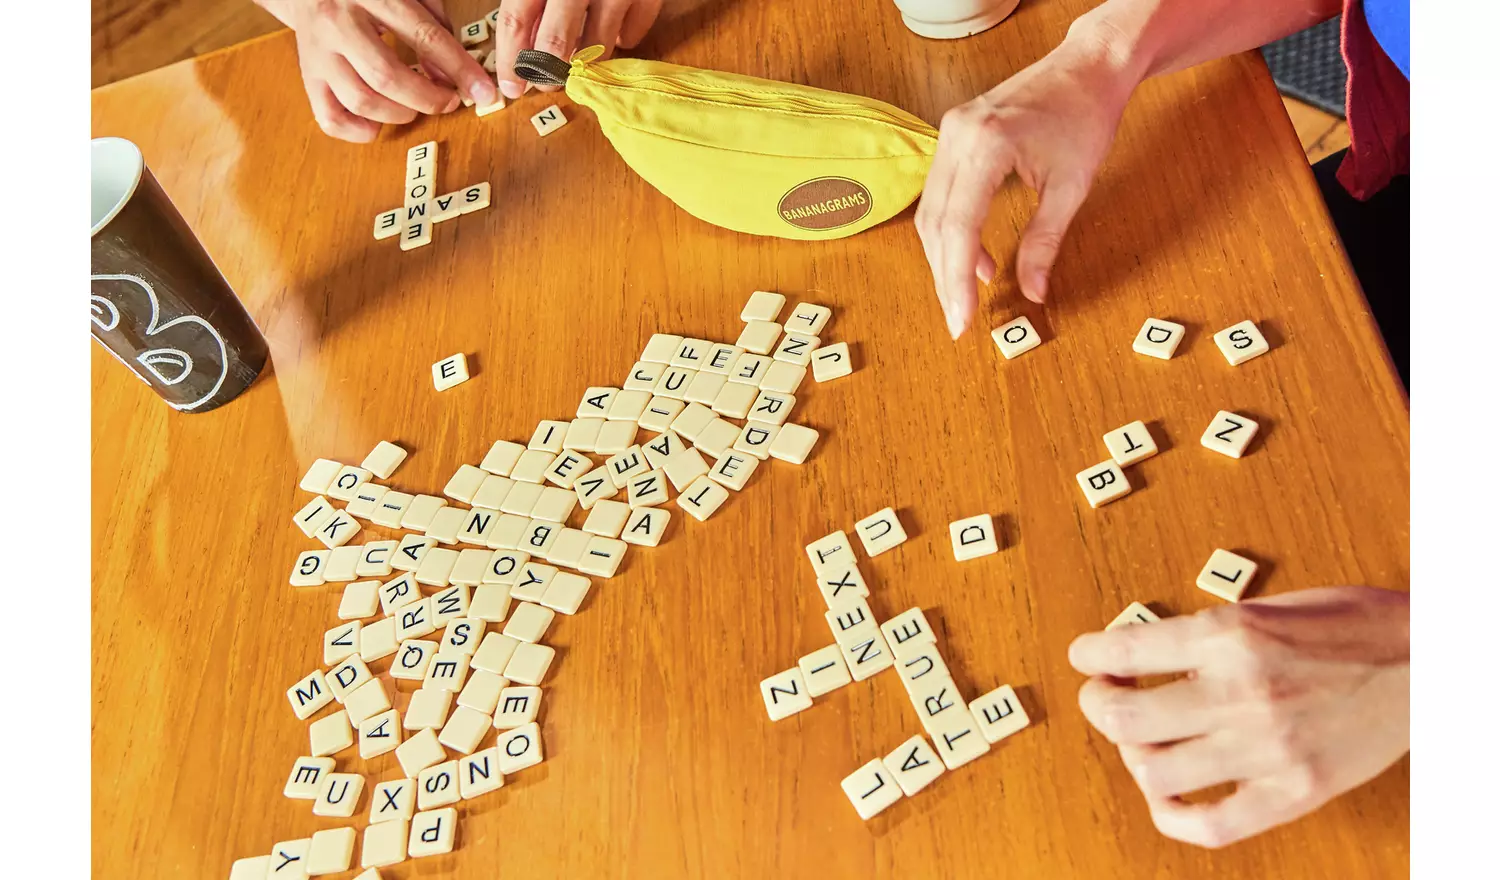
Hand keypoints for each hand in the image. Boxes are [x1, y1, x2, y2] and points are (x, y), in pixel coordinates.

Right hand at [259, 0, 498, 141]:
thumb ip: (434, 25)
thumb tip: (453, 75)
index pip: (424, 37)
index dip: (459, 69)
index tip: (483, 91)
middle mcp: (339, 23)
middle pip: (387, 76)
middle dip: (427, 99)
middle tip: (448, 102)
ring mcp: (318, 53)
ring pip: (360, 100)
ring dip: (398, 116)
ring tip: (414, 109)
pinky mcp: (307, 76)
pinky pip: (330, 118)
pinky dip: (358, 132)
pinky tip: (378, 125)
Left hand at [493, 0, 663, 98]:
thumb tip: (522, 36)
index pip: (516, 19)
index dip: (511, 58)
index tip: (511, 86)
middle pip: (555, 41)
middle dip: (548, 71)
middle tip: (545, 82)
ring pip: (597, 46)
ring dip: (585, 61)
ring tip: (579, 58)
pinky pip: (634, 33)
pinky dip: (622, 41)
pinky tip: (614, 37)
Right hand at [915, 27, 1137, 337]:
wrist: (1087, 66)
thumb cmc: (1086, 115)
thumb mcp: (1072, 187)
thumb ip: (1046, 242)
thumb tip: (1034, 292)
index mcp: (987, 145)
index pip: (959, 227)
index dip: (956, 279)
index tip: (961, 318)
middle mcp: (958, 135)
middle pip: (935, 223)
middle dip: (945, 275)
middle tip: (959, 317)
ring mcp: (950, 132)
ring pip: (931, 211)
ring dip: (945, 256)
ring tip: (968, 292)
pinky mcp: (953, 134)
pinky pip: (940, 193)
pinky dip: (952, 230)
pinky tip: (976, 258)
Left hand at [1068, 586, 1409, 847]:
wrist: (1432, 664)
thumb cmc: (1356, 627)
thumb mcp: (1270, 607)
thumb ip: (1208, 635)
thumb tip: (1147, 657)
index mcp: (1232, 634)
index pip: (1126, 651)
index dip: (1090, 657)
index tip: (1083, 658)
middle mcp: (1241, 693)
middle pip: (1125, 718)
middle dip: (1098, 707)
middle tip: (1103, 698)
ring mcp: (1266, 749)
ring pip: (1155, 770)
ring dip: (1132, 756)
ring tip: (1140, 742)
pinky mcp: (1292, 792)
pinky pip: (1210, 823)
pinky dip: (1172, 814)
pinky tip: (1165, 795)